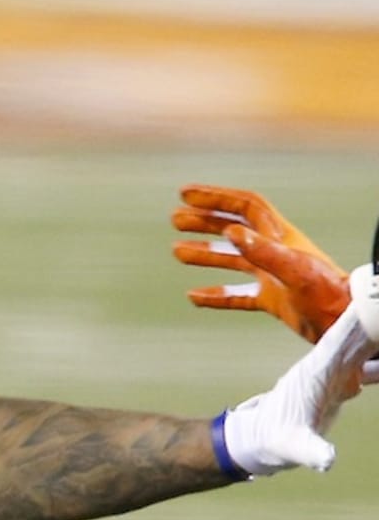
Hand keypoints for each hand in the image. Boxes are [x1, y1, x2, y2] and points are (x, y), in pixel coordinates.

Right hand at [172, 184, 348, 342]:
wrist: (344, 324)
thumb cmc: (325, 293)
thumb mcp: (293, 269)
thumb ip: (262, 251)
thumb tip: (230, 232)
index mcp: (280, 237)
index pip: (244, 208)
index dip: (216, 198)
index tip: (187, 195)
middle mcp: (274, 252)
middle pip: (234, 230)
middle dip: (204, 222)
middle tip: (176, 219)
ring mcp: (272, 276)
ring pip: (232, 260)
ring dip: (204, 254)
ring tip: (178, 251)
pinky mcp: (272, 300)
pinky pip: (236, 295)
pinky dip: (215, 294)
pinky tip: (194, 296)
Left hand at [217, 302, 375, 476]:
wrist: (260, 439)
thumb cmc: (274, 441)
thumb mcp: (293, 448)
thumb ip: (311, 452)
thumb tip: (327, 461)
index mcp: (315, 372)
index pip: (340, 339)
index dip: (359, 318)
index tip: (374, 294)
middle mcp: (326, 366)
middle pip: (358, 335)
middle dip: (378, 315)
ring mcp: (334, 374)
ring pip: (365, 346)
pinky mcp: (340, 384)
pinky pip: (369, 366)